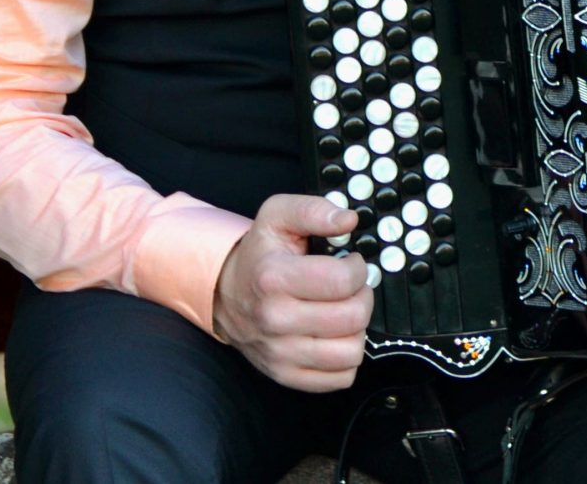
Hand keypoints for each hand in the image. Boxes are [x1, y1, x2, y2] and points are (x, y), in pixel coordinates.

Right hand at [211, 193, 373, 391]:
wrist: (225, 294)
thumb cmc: (259, 256)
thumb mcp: (277, 216)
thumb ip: (313, 210)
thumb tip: (347, 220)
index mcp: (274, 278)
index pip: (342, 281)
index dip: (358, 268)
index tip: (350, 263)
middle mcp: (275, 319)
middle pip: (352, 318)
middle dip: (361, 297)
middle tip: (350, 288)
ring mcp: (281, 353)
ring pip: (351, 352)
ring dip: (356, 329)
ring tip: (342, 312)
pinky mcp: (287, 375)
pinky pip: (341, 377)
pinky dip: (345, 358)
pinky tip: (333, 336)